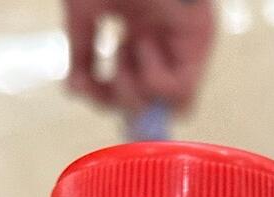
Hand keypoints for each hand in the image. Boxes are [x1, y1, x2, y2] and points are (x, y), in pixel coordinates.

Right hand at [62, 0, 216, 112]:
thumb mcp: (84, 13)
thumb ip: (81, 53)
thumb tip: (73, 92)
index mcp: (140, 30)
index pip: (133, 88)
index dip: (110, 100)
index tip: (86, 88)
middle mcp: (167, 40)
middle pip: (154, 104)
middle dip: (124, 103)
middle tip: (108, 76)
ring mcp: (185, 42)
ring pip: (170, 106)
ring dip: (137, 93)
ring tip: (121, 52)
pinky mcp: (200, 38)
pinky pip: (180, 90)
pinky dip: (154, 79)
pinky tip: (141, 43)